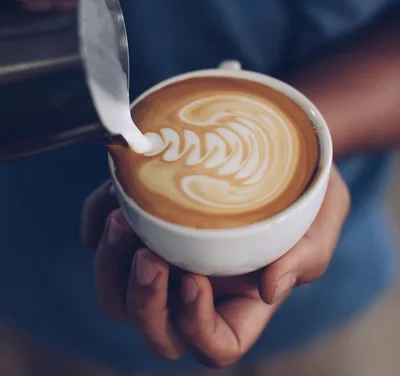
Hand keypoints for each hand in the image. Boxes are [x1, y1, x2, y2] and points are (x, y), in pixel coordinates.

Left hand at [82, 166, 348, 367]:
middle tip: (147, 254)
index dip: (196, 325)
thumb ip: (306, 258)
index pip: (215, 344)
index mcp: (240, 299)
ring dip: (110, 266)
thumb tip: (269, 288)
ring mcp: (166, 254)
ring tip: (122, 220)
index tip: (195, 277)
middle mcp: (197, 285)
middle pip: (156, 329)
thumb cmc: (306, 191)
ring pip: (119, 293)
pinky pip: (99, 237)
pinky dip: (95, 224)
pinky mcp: (142, 220)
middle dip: (144, 300)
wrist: (279, 144)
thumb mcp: (321, 219)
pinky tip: (111, 202)